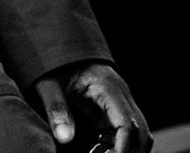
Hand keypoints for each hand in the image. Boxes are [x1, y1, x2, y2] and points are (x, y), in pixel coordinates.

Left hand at [35, 62, 149, 152]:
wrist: (58, 47)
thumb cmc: (54, 64)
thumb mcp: (49, 84)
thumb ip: (56, 109)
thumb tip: (64, 138)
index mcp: (108, 87)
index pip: (128, 124)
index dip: (123, 147)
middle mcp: (120, 95)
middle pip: (141, 131)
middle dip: (130, 151)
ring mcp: (119, 102)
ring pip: (136, 133)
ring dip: (124, 148)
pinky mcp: (111, 109)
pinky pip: (123, 131)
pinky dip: (116, 145)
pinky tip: (98, 150)